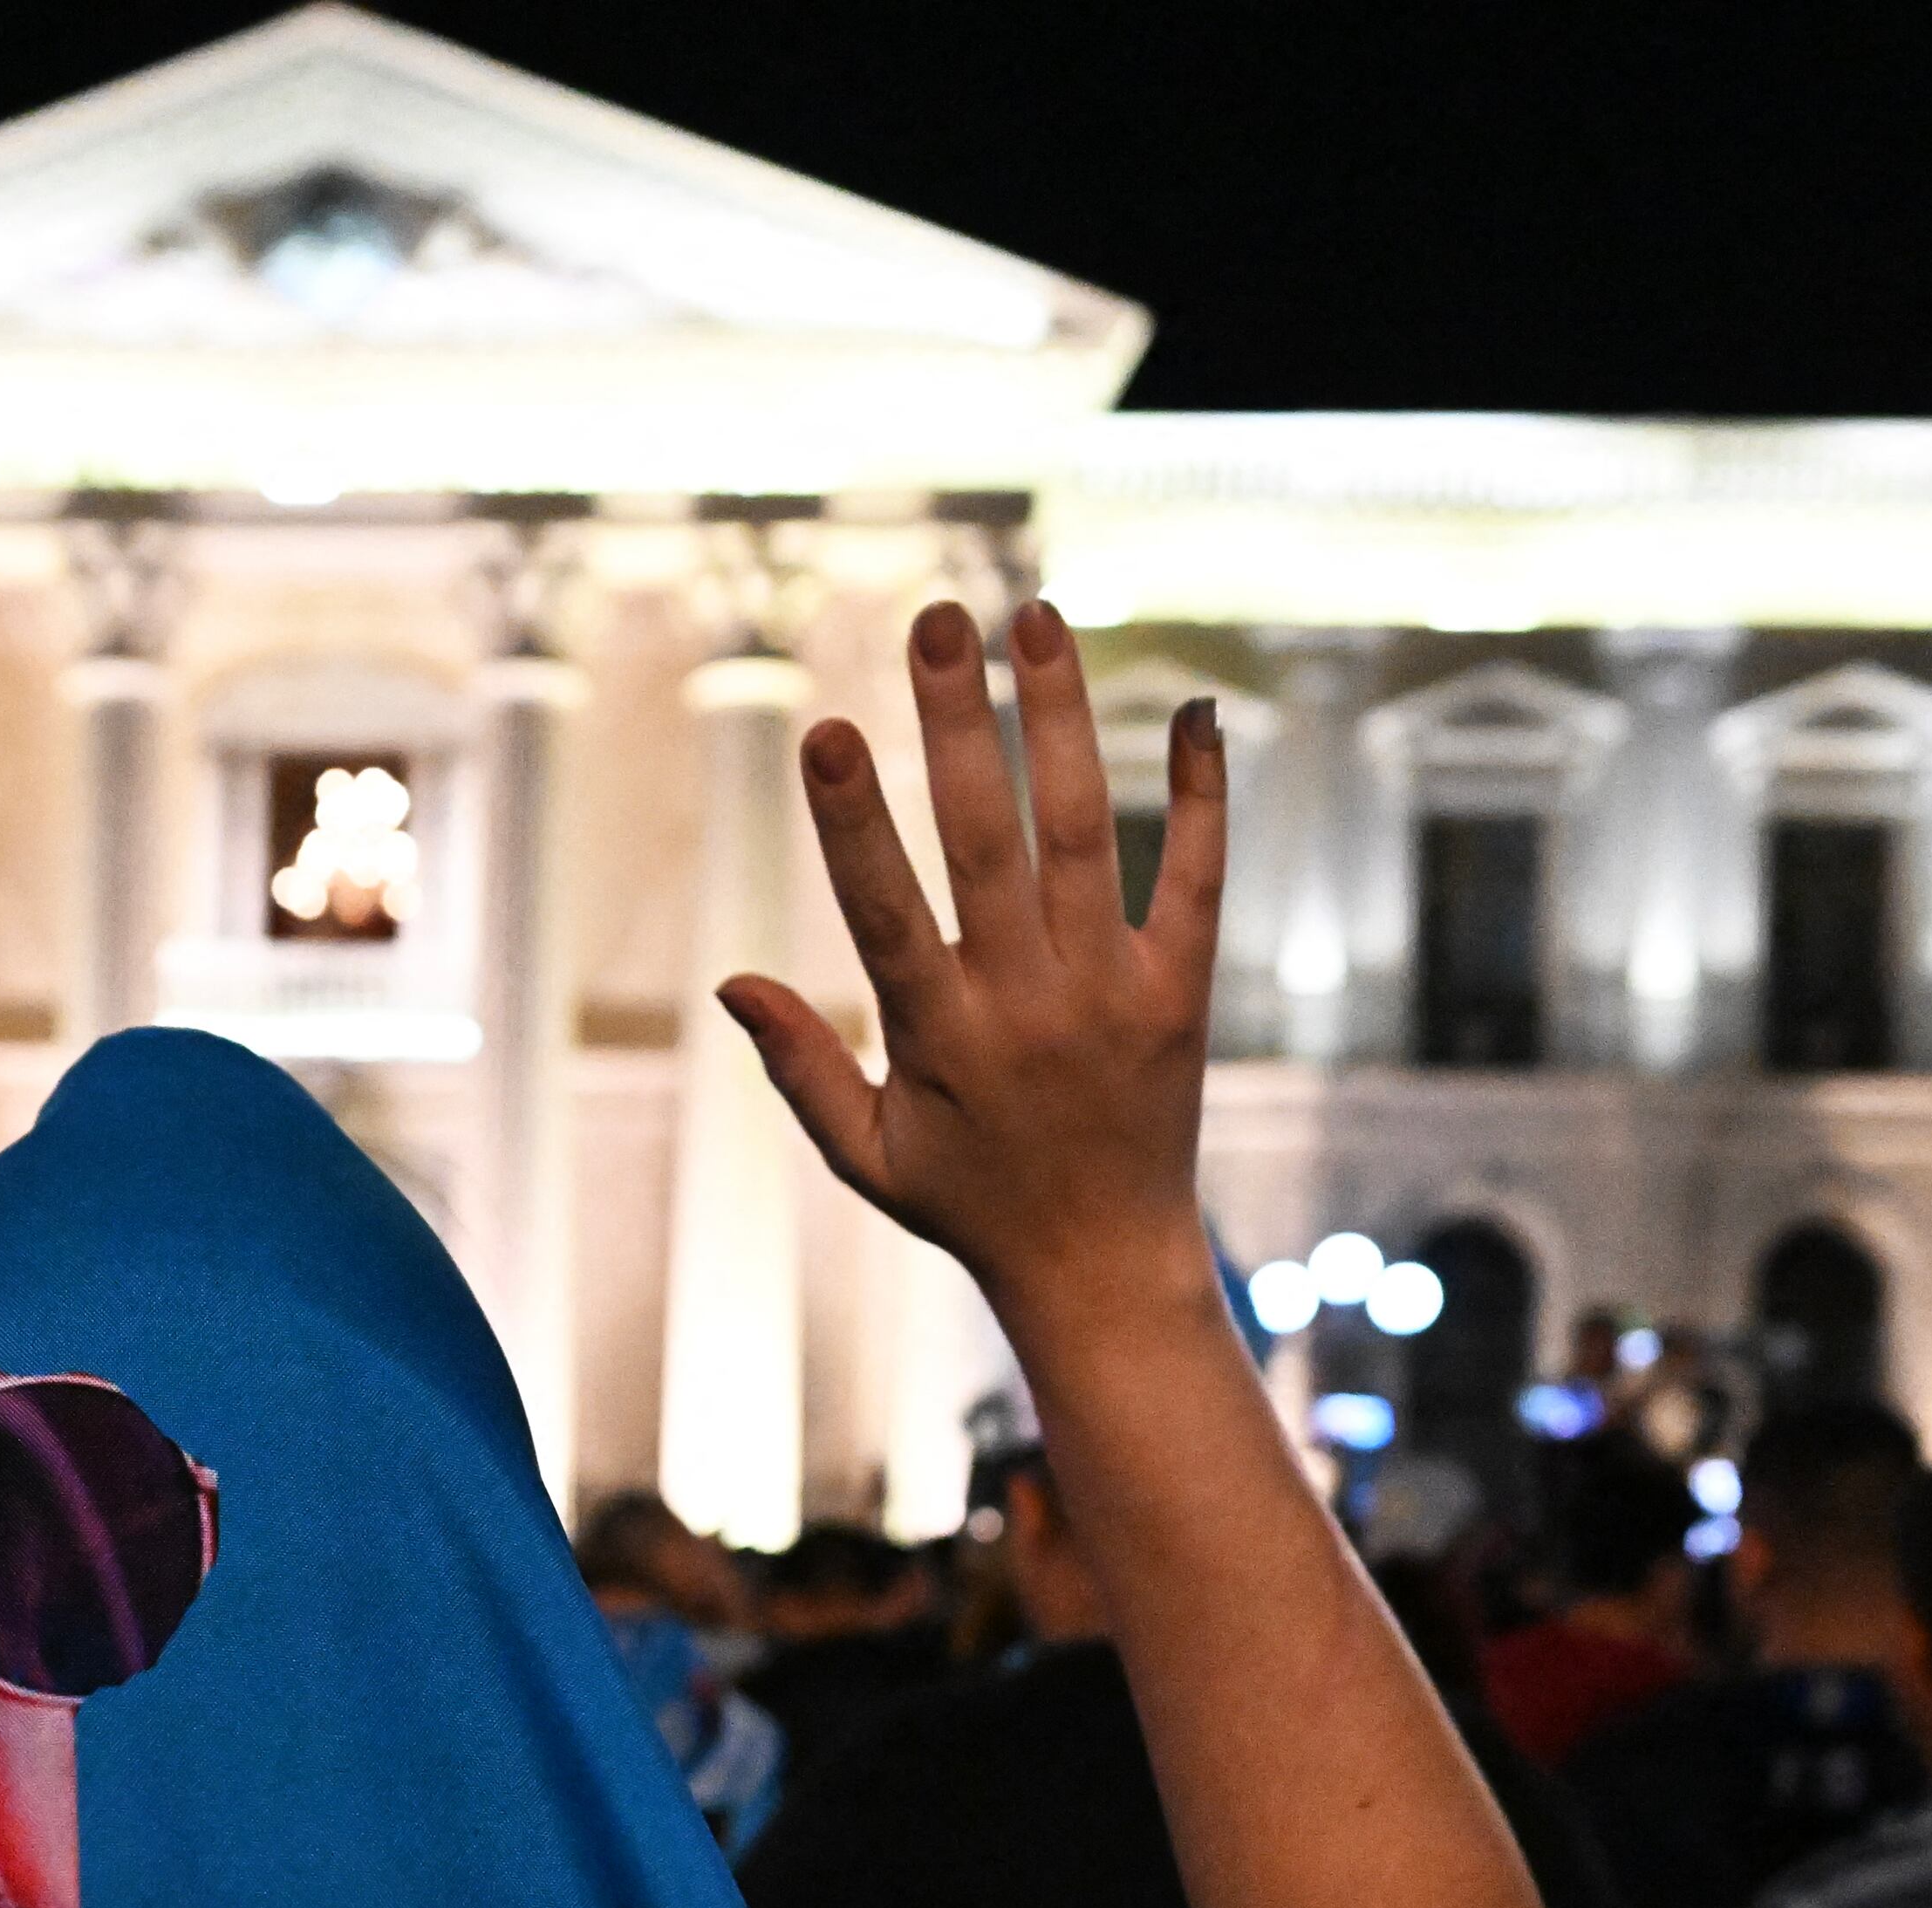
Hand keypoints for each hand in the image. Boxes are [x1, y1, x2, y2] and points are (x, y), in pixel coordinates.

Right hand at [721, 597, 1227, 1343]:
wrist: (1106, 1266)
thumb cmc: (971, 1203)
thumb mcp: (867, 1156)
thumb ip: (801, 1066)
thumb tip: (730, 979)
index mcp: (941, 1039)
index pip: (886, 911)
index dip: (852, 823)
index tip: (823, 729)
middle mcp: (1029, 1004)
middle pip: (988, 842)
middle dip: (958, 724)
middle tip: (940, 617)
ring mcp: (1111, 992)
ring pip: (1084, 835)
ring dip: (1061, 718)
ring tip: (1037, 616)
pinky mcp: (1180, 992)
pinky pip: (1194, 878)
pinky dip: (1200, 795)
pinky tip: (1197, 709)